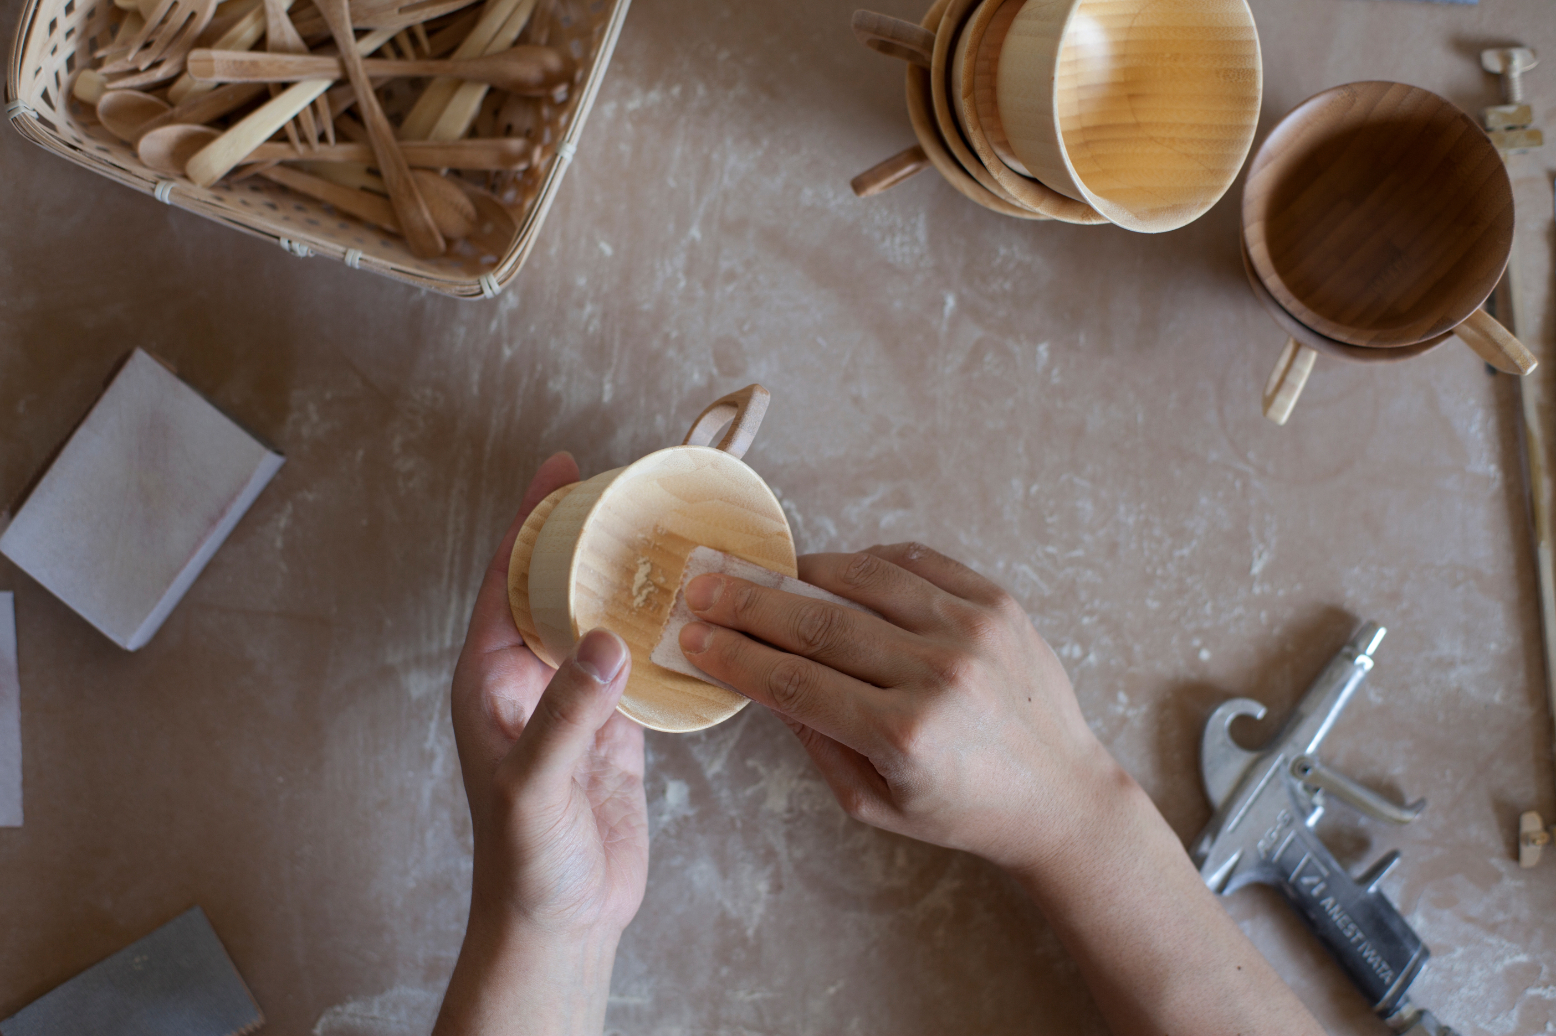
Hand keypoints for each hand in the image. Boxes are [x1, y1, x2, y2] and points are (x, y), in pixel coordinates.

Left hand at [435, 452, 647, 1035]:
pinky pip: (639, 660)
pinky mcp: (617, 724)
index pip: (506, 578)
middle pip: (555, 585)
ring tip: (668, 533)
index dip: (530, 520)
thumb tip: (606, 639)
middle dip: (585, 535)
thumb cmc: (523, 861)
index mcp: (490, 677)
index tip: (560, 468)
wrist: (561, 920)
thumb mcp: (535, 782)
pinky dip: (662, 631)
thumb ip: (568, 712)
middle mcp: (530, 677)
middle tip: (627, 487)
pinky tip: (693, 609)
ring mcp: (576, 699)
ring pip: (600, 617)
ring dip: (629, 579)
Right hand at [676, 541, 1116, 871]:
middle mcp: (937, 674)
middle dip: (748, 603)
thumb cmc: (962, 809)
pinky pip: (916, 561)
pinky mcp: (997, 603)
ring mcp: (971, 631)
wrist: (1060, 794)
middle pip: (818, 623)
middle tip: (703, 586)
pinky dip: (868, 561)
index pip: (794, 681)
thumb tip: (759, 679)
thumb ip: (813, 740)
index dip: (734, 655)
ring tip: (764, 575)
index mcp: (903, 734)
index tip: (692, 636)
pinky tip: (836, 572)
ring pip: (863, 578)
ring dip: (803, 573)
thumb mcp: (873, 800)